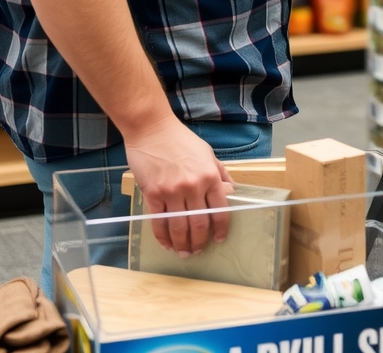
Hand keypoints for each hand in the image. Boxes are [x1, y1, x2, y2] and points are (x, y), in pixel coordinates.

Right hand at [124, 117, 233, 256]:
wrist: (152, 129)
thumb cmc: (180, 139)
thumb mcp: (207, 152)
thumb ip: (219, 173)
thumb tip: (230, 193)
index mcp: (210, 175)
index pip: (220, 210)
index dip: (220, 228)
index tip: (219, 239)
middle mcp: (193, 186)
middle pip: (199, 223)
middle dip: (199, 242)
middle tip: (198, 252)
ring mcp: (172, 191)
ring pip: (179, 227)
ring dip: (182, 244)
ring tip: (183, 253)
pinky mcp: (153, 194)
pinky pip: (159, 222)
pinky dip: (162, 236)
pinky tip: (166, 244)